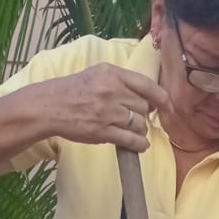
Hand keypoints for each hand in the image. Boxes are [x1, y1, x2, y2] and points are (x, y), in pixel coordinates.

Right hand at [40, 64, 171, 152]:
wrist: (50, 106)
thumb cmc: (73, 90)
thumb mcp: (97, 74)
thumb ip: (120, 82)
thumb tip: (146, 97)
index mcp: (111, 73)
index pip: (146, 85)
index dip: (161, 98)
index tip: (168, 106)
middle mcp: (111, 91)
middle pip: (142, 107)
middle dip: (142, 115)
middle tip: (134, 118)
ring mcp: (107, 112)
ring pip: (138, 124)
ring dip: (139, 130)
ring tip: (131, 130)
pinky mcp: (103, 131)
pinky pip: (131, 140)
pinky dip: (139, 145)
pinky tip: (140, 145)